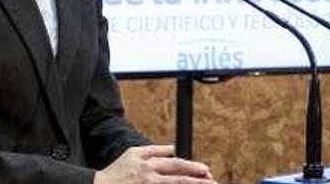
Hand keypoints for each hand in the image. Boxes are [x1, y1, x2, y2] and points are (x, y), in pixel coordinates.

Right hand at [94, 145, 214, 183]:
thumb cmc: (116, 171)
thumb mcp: (133, 153)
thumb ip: (155, 150)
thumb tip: (172, 148)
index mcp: (149, 164)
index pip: (176, 165)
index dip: (193, 167)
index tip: (206, 170)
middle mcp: (150, 177)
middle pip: (179, 178)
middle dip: (197, 180)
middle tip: (212, 181)